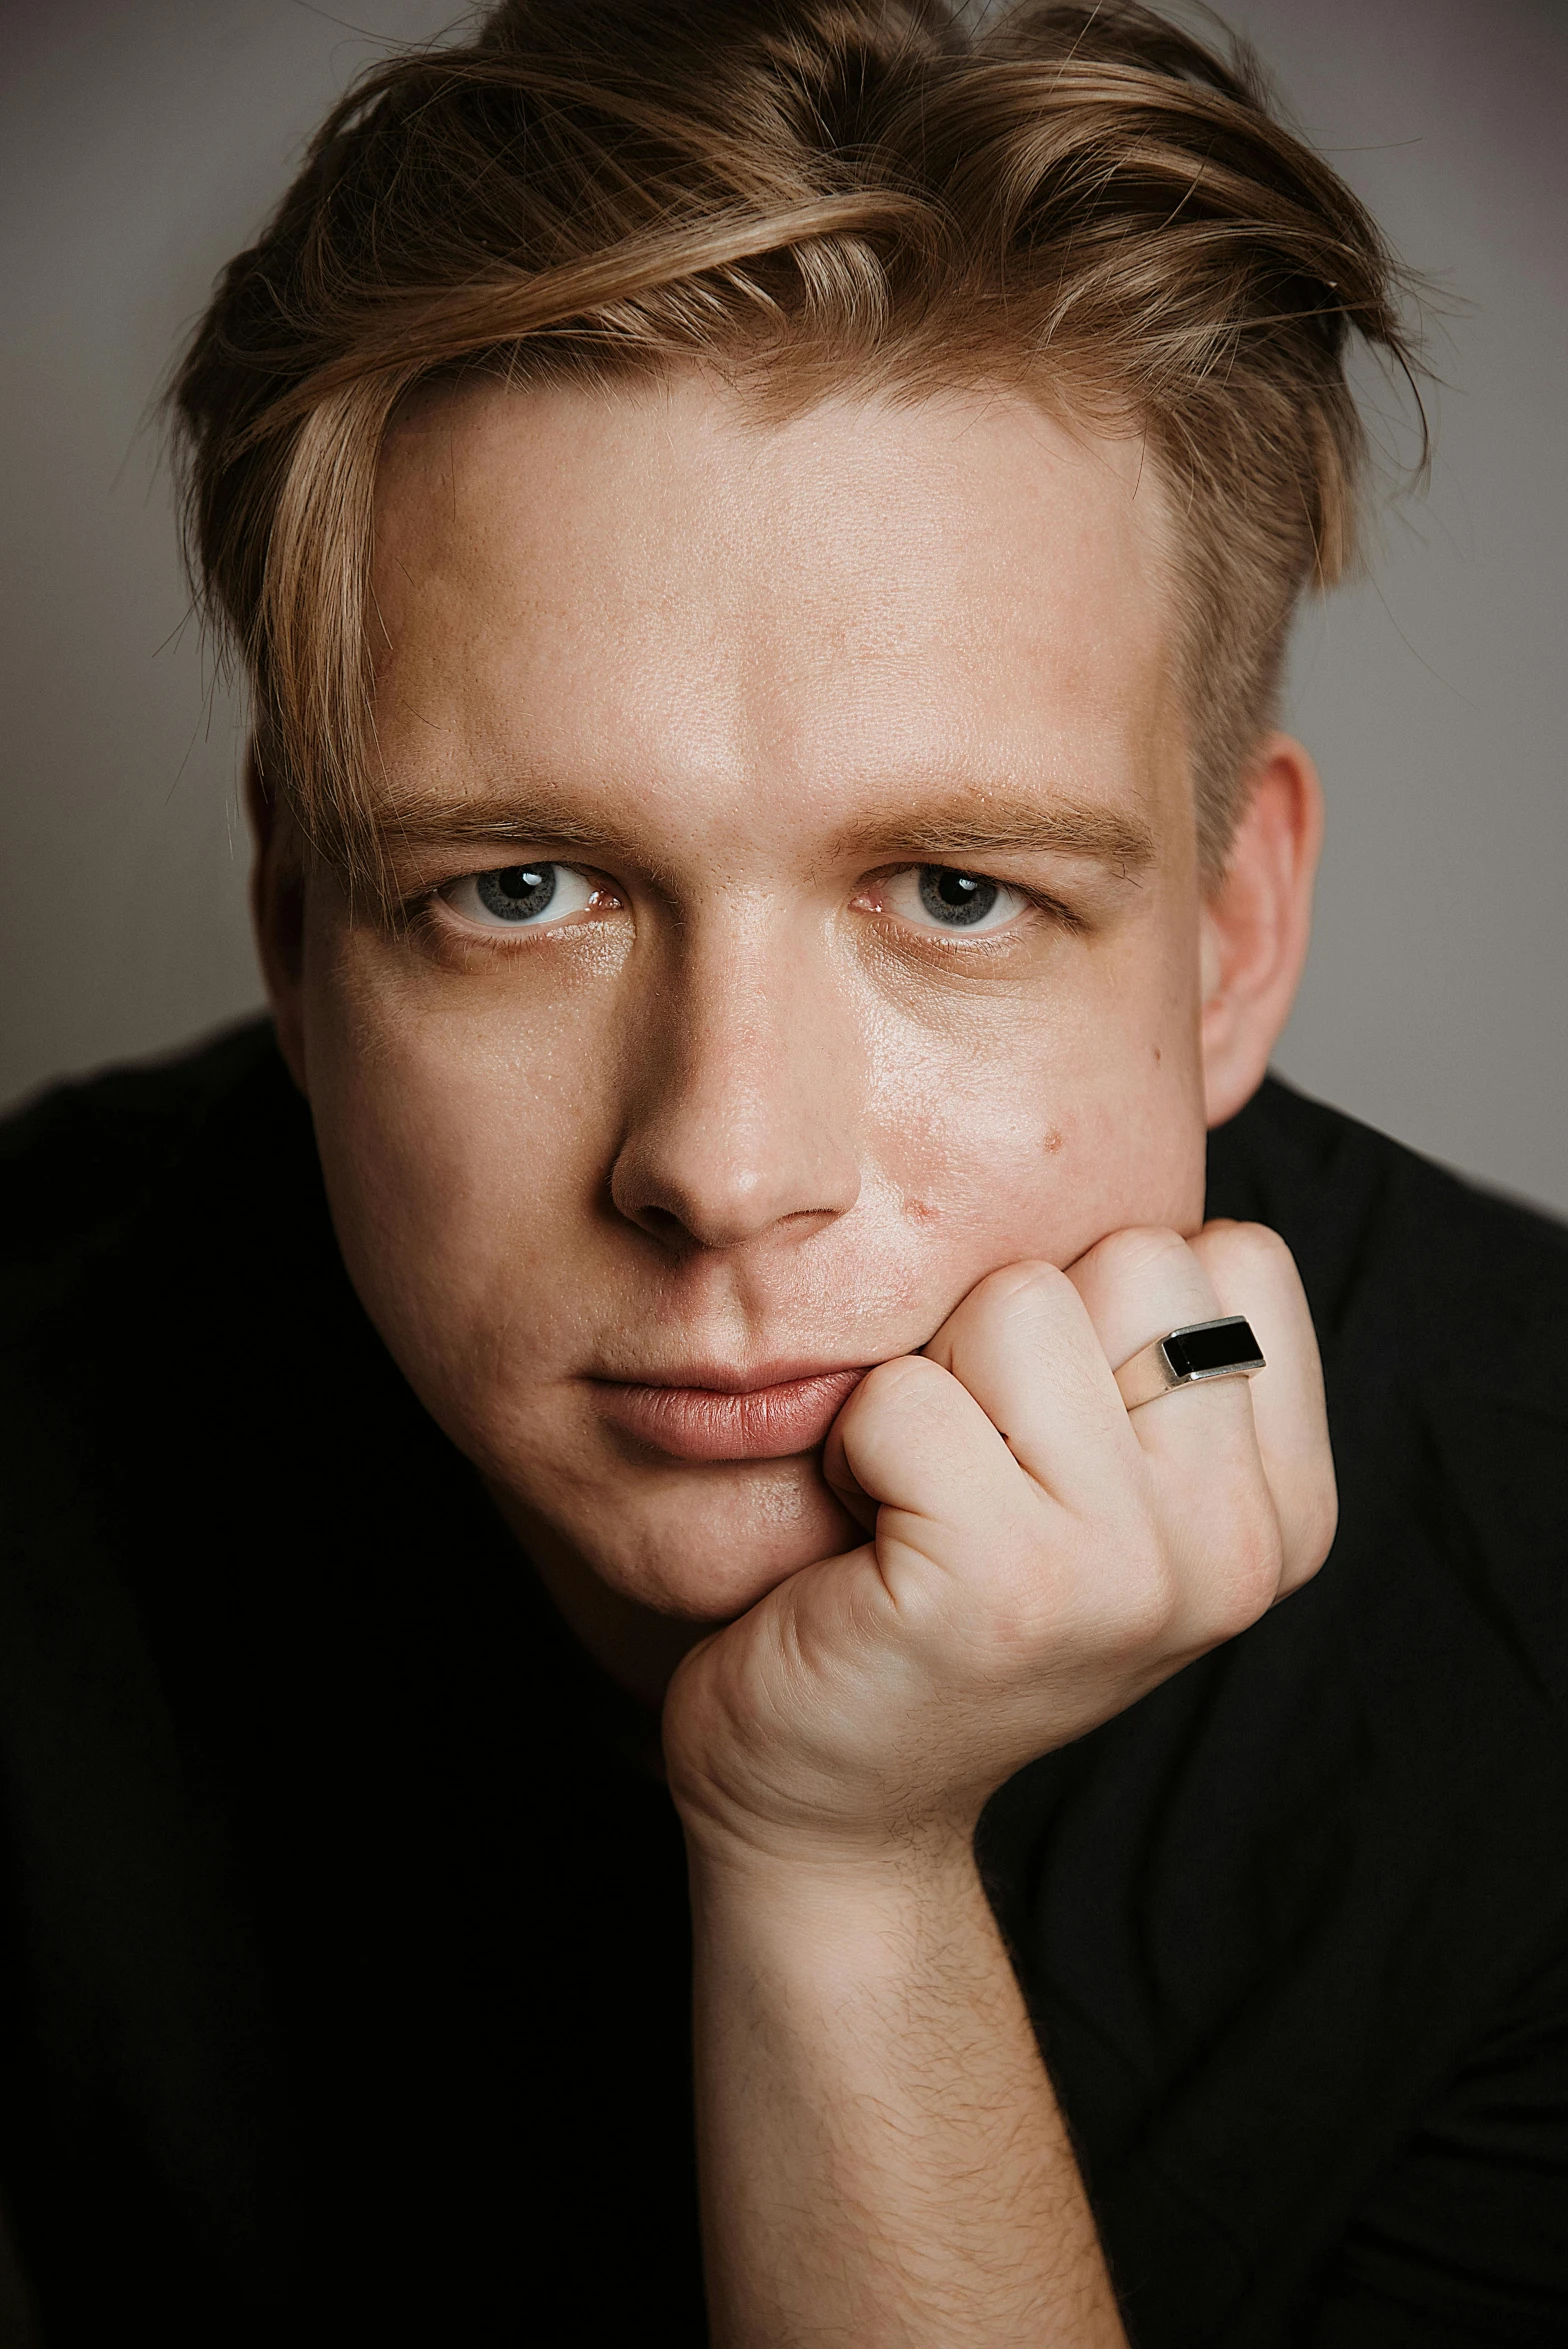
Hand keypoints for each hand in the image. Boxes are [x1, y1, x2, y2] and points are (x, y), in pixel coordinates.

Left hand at [664, 1221, 1335, 1866]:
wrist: (828, 1804)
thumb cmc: (937, 1599)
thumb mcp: (1092, 1474)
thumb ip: (1148, 1349)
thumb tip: (1120, 1152)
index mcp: (1280, 1504)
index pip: (1227, 1252)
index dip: (1101, 1308)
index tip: (1049, 1434)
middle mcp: (1238, 1543)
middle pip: (1126, 1254)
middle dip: (1009, 1336)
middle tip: (972, 1470)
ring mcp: (1133, 1571)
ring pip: (1012, 1303)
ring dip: (930, 1387)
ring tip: (919, 1503)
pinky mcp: (1002, 1586)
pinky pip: (901, 1397)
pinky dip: (852, 1451)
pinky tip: (865, 1547)